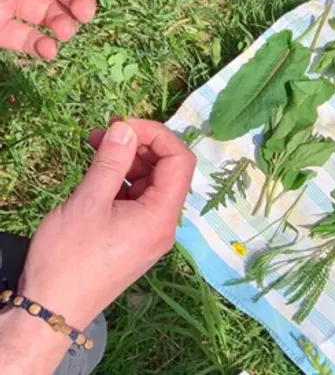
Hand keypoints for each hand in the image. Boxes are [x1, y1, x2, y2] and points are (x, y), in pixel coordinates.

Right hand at [17, 119, 195, 329]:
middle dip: (140, 146)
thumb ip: (111, 162)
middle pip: (168, 172)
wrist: (52, 310)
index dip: (156, 135)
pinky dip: (123, 183)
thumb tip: (127, 128)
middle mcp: (164, 225)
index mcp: (162, 215)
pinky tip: (98, 175)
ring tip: (95, 148)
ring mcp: (150, 234)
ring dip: (129, 162)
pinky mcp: (135, 241)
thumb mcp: (88, 202)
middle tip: (103, 132)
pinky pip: (138, 202)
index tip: (122, 125)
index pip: (180, 160)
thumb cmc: (68, 257)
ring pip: (151, 186)